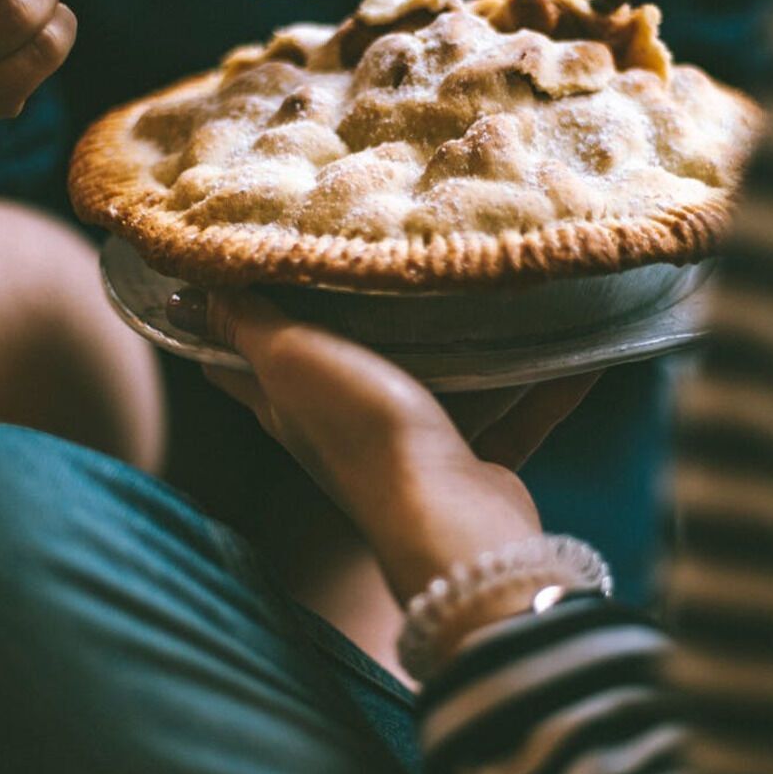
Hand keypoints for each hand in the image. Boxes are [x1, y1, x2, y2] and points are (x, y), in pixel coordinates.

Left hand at [167, 287, 601, 601]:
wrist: (452, 522)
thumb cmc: (367, 437)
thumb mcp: (295, 360)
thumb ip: (251, 322)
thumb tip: (192, 287)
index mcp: (291, 407)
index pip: (239, 361)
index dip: (225, 318)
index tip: (234, 262)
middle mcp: (346, 431)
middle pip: (339, 368)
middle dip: (353, 319)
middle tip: (376, 251)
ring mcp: (416, 450)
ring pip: (435, 387)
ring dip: (459, 349)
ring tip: (481, 285)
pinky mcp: (478, 464)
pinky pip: (516, 413)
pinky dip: (546, 385)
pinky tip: (580, 348)